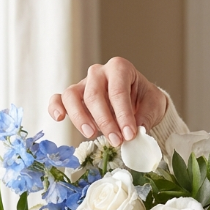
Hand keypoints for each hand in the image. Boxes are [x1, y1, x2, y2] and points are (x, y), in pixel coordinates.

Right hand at [48, 58, 167, 145]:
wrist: (138, 100)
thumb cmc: (144, 99)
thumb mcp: (153, 105)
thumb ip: (145, 117)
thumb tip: (137, 133)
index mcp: (120, 68)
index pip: (117, 91)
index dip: (123, 115)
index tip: (130, 135)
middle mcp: (98, 72)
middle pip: (94, 95)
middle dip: (105, 121)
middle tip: (116, 141)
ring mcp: (83, 83)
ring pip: (72, 96)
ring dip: (80, 117)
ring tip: (91, 135)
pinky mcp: (73, 96)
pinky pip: (58, 99)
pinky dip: (55, 107)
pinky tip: (60, 118)